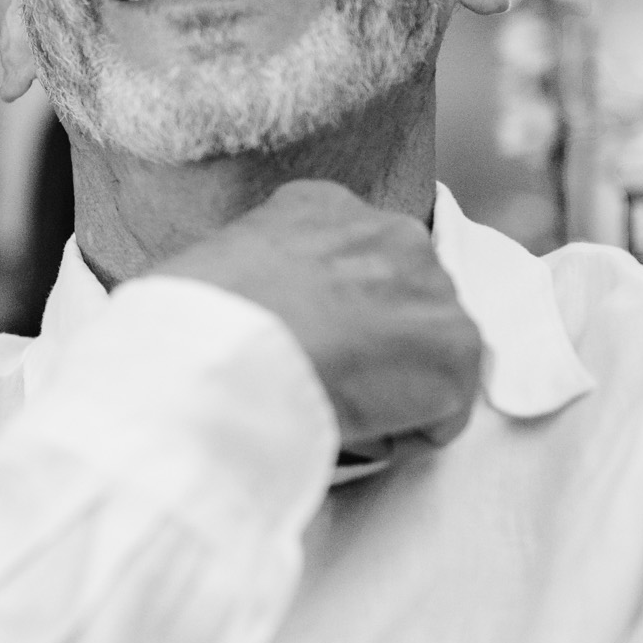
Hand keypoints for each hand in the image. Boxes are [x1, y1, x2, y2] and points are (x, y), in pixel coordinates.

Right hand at [155, 180, 481, 454]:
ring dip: (387, 389)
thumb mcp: (208, 269)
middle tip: (313, 382)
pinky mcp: (456, 350)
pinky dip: (401, 435)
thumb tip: (251, 318)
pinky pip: (439, 415)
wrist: (213, 361)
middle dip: (369, 347)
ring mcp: (431, 287)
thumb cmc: (187, 327)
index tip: (297, 348)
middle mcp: (389, 231)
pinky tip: (347, 430)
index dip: (328, 316)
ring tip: (325, 408)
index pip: (351, 262)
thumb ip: (251, 278)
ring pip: (423, 359)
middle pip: (400, 304)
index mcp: (320, 207)